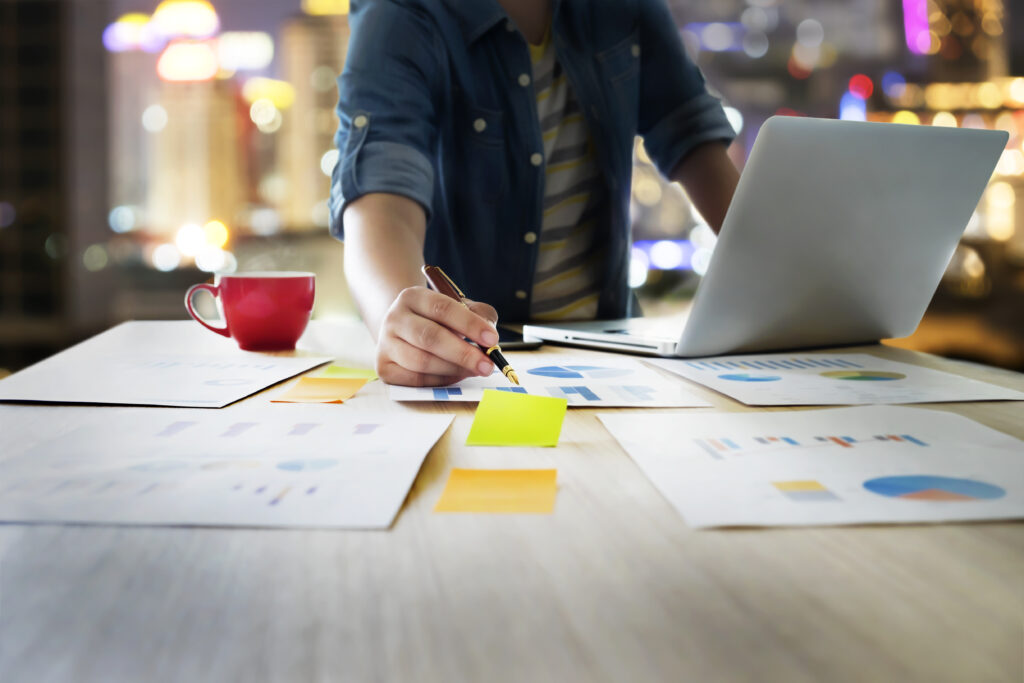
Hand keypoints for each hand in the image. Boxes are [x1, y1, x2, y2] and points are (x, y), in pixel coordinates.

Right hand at [376, 286, 500, 386]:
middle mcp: (394, 318)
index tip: (492, 339)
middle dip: (463, 353)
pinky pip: (415, 380)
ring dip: (453, 369)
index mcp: (413, 296)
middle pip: (430, 337)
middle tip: (487, 365)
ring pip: (422, 362)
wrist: (403, 331)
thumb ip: (479, 316)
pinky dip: (440, 381)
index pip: (442, 308)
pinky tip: (455, 375)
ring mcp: (386, 344)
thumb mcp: (459, 308)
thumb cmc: (438, 320)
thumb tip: (490, 339)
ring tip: (474, 370)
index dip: (469, 324)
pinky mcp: (384, 367)